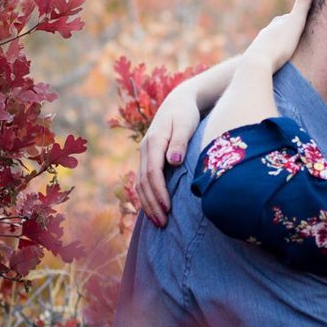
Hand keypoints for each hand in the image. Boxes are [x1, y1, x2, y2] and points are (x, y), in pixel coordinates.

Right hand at [136, 84, 200, 225]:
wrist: (178, 102)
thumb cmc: (186, 114)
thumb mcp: (186, 123)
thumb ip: (181, 142)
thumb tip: (174, 161)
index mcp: (154, 141)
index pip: (152, 172)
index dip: (159, 192)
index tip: (168, 208)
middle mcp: (146, 149)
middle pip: (144, 182)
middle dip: (152, 204)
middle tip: (163, 224)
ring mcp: (145, 154)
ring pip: (140, 183)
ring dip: (148, 204)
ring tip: (159, 222)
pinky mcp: (148, 158)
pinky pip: (143, 181)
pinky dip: (147, 197)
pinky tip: (154, 210)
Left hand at [241, 0, 312, 74]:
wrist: (258, 63)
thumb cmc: (280, 44)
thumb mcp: (295, 23)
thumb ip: (302, 5)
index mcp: (277, 23)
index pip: (289, 18)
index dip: (297, 18)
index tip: (304, 19)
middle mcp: (267, 31)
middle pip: (279, 28)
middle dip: (287, 30)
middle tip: (296, 34)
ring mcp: (261, 44)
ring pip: (272, 41)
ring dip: (279, 43)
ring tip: (287, 49)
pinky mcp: (257, 58)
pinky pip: (267, 54)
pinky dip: (273, 54)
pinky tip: (275, 61)